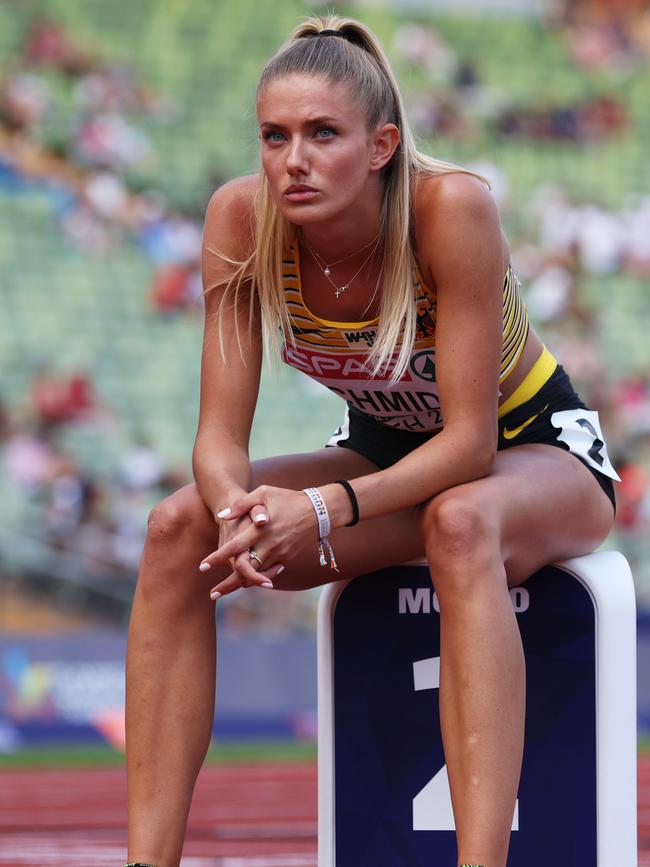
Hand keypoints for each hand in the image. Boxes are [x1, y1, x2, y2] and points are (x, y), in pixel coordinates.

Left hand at [200, 485, 318, 598]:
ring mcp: (278, 554)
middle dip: (227, 585)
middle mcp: (268, 546)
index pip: (234, 548)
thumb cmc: (287, 498)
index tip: (202, 567)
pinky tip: (246, 581)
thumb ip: (241, 504)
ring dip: (240, 584)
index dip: (217, 558)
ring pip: (256, 575)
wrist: (319, 511)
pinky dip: (256, 577)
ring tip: (224, 591)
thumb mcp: (263, 493)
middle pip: (244, 571)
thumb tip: (221, 516)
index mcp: (259, 530)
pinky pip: (268, 572)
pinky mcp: (286, 558)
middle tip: (213, 595)